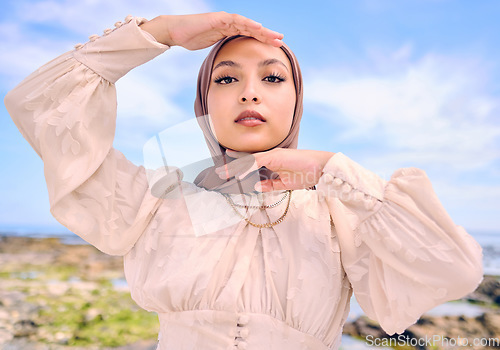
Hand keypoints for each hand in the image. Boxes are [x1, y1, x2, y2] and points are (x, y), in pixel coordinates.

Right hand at [140, 12, 283, 48]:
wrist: (176, 31)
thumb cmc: (191, 38)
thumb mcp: (211, 47)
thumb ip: (222, 50)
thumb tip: (230, 64)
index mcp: (229, 31)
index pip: (249, 35)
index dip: (263, 40)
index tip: (275, 46)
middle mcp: (229, 24)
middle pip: (252, 29)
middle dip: (267, 35)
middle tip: (281, 40)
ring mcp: (224, 20)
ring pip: (247, 24)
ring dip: (262, 30)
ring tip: (274, 35)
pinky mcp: (218, 19)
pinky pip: (235, 21)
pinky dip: (247, 24)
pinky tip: (258, 28)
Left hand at [216, 149, 335, 191]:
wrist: (321, 168)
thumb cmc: (306, 175)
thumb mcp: (284, 184)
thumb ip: (270, 185)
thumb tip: (255, 186)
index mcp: (272, 161)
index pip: (252, 162)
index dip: (238, 164)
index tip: (226, 169)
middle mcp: (270, 156)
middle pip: (246, 159)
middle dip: (231, 165)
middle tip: (217, 172)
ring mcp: (272, 155)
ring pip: (248, 159)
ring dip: (234, 167)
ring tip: (222, 173)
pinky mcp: (275, 156)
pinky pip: (257, 161)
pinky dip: (247, 167)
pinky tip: (238, 174)